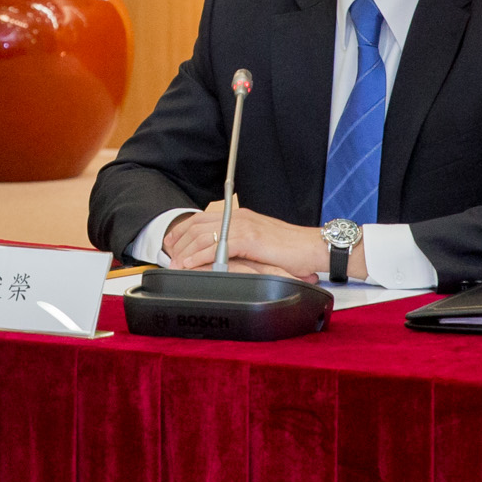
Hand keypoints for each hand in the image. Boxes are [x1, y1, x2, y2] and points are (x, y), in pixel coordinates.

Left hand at [163, 200, 336, 282]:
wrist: (313, 247)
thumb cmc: (291, 249)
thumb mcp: (260, 243)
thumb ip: (241, 245)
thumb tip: (223, 255)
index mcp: (240, 216)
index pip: (202, 218)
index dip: (182, 230)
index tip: (171, 244)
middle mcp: (239, 217)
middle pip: (197, 225)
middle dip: (178, 241)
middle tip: (167, 257)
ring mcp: (243, 226)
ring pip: (203, 235)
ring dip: (185, 251)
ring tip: (174, 265)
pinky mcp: (249, 239)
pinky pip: (217, 247)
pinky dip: (199, 256)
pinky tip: (189, 265)